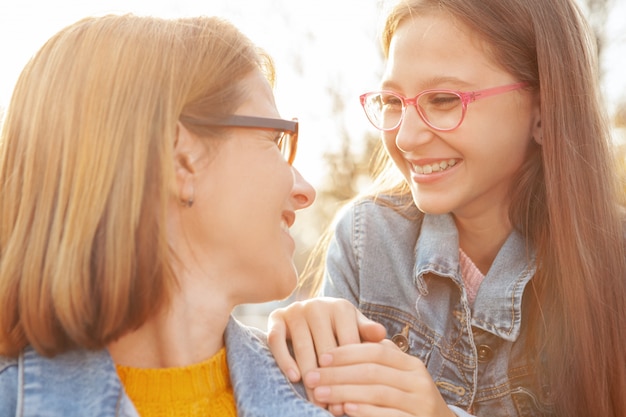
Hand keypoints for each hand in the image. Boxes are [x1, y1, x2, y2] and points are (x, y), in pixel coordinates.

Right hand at [267, 297, 385, 405]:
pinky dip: (285, 360)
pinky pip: (276, 340)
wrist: (309, 310)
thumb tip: (382, 334)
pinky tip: (294, 378)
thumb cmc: (338, 326)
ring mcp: (296, 310)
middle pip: (325, 348)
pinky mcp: (276, 316)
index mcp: (341, 307)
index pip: (347, 343)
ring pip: (302, 347)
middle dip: (329, 379)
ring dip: (309, 376)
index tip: (352, 395)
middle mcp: (317, 305)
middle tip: (332, 405)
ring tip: (316, 400)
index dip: (350, 371)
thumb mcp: (355, 327)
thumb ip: (367, 332)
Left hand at [303, 340, 454, 416]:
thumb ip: (378, 361)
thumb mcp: (397, 377)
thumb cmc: (407, 401)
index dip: (347, 353)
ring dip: (344, 392)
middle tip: (312, 378)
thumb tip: (341, 344)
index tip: (322, 358)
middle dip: (338, 374)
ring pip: (378, 393)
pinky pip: (389, 415)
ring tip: (320, 394)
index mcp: (412, 365)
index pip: (376, 351)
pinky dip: (365, 411)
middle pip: (373, 371)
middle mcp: (419, 381)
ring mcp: (420, 404)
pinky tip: (346, 409)